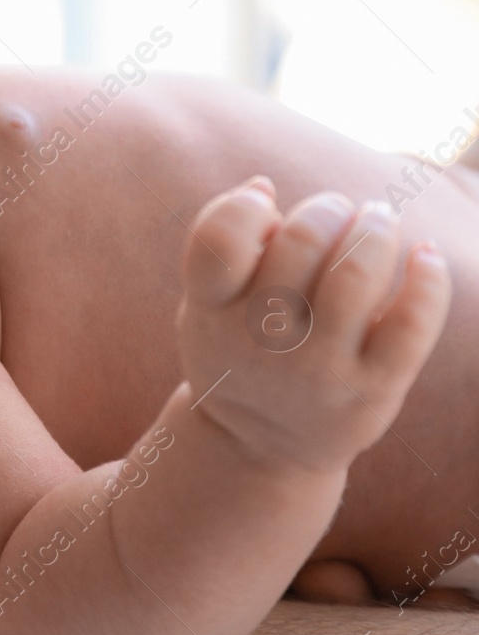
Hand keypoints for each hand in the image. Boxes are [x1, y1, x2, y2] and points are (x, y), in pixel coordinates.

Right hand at [177, 178, 450, 473]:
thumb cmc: (236, 351)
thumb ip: (222, 246)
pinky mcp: (372, 389)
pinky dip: (427, 278)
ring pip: (355, 275)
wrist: (260, 448)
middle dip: (326, 209)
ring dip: (374, 228)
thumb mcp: (206, 307)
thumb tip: (261, 186)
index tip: (265, 201)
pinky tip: (424, 255)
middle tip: (336, 210)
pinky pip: (412, 323)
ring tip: (377, 218)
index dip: (245, 208)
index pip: (220, 243)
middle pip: (299, 244)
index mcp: (210, 314)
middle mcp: (261, 342)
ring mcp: (318, 369)